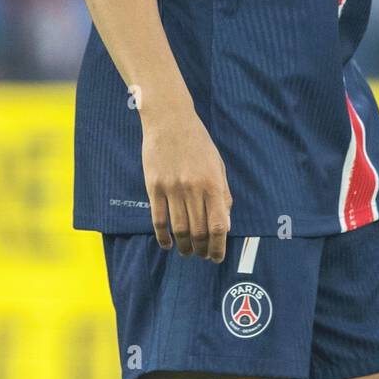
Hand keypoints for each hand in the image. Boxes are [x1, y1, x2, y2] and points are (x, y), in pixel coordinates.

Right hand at [142, 102, 232, 262]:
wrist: (170, 120)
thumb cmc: (198, 143)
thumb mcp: (218, 166)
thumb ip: (223, 195)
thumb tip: (225, 226)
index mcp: (212, 183)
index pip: (218, 226)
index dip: (218, 247)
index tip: (217, 257)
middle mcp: (193, 188)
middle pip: (198, 232)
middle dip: (201, 250)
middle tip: (201, 256)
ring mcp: (172, 188)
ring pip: (179, 229)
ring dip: (184, 247)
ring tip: (187, 252)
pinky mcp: (154, 187)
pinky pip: (158, 220)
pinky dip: (163, 237)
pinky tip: (168, 244)